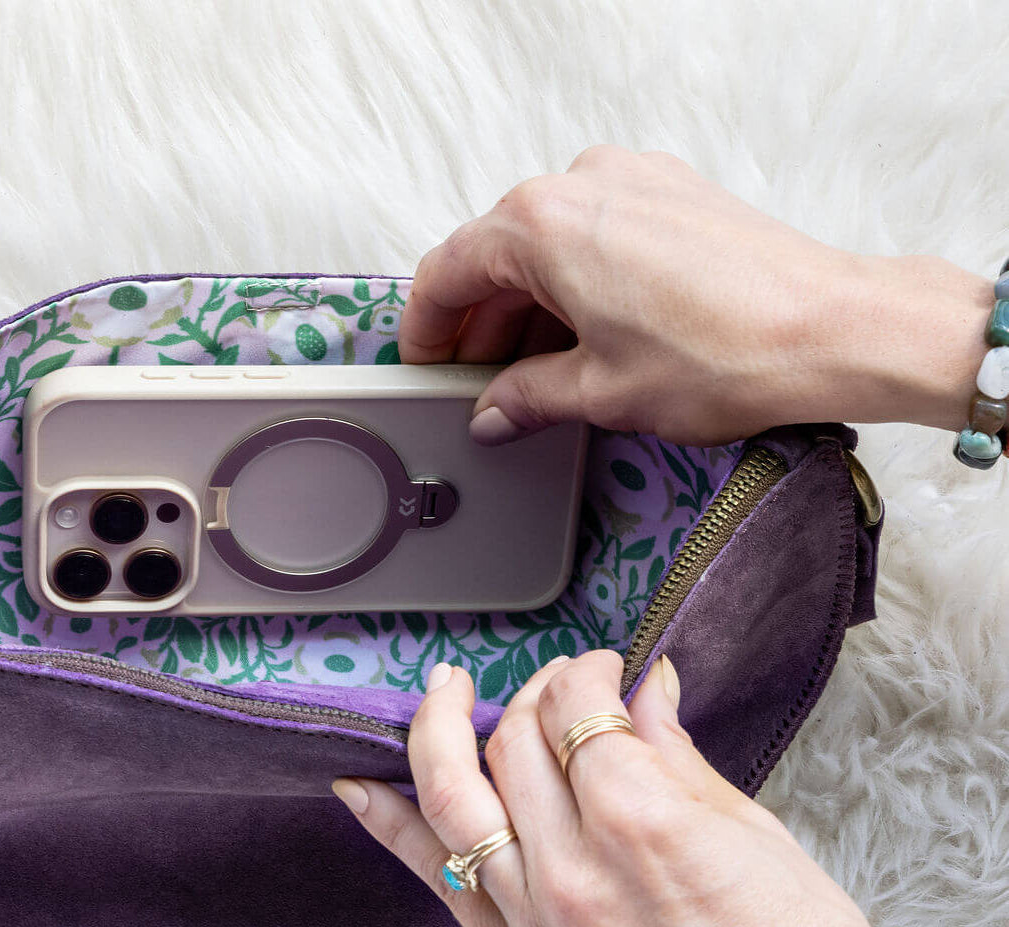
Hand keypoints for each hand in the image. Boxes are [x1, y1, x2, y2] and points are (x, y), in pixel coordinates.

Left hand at [331, 652, 1001, 926]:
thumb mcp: (752, 831)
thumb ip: (675, 751)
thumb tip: (645, 687)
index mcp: (641, 821)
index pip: (574, 709)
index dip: (584, 673)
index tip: (598, 671)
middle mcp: (574, 871)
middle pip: (510, 745)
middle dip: (528, 697)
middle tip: (551, 690)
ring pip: (454, 801)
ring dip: (441, 735)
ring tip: (439, 695)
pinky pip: (440, 884)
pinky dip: (396, 828)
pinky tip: (362, 788)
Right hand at [400, 144, 991, 445]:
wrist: (834, 330)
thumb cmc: (728, 352)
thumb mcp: (600, 392)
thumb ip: (527, 398)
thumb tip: (495, 412)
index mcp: (541, 224)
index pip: (448, 272)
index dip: (425, 328)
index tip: (423, 365)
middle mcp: (582, 184)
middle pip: (495, 256)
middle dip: (480, 325)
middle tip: (477, 385)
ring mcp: (633, 182)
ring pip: (546, 245)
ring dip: (527, 307)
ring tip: (533, 375)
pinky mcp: (673, 195)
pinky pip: (595, 234)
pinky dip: (574, 283)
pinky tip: (583, 339)